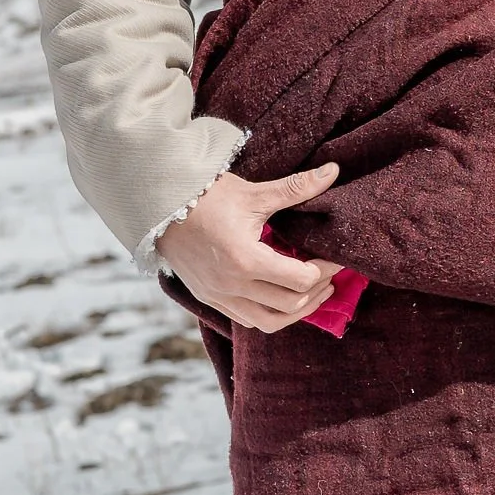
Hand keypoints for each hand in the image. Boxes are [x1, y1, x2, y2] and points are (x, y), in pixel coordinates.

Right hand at [156, 162, 342, 331]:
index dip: (324, 271)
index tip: (335, 259)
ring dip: (295, 311)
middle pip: (290, 305)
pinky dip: (269, 313)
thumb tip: (333, 172)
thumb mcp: (254, 193)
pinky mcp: (209, 298)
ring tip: (312, 294)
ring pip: (268, 322)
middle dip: (316, 292)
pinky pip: (246, 319)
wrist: (159, 206)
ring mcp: (218, 296)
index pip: (300, 280)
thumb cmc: (208, 197)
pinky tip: (279, 297)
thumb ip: (296, 188)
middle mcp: (232, 285)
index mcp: (246, 260)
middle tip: (329, 277)